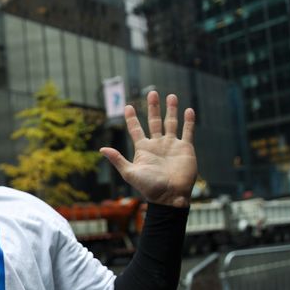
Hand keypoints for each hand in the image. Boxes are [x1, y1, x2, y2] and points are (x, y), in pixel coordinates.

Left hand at [100, 91, 196, 207]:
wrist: (170, 196)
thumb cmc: (149, 187)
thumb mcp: (130, 173)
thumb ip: (117, 160)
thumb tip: (101, 149)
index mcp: (143, 149)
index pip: (136, 129)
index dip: (132, 118)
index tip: (127, 106)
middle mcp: (157, 144)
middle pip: (154, 121)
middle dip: (153, 107)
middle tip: (152, 92)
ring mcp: (172, 145)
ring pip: (171, 123)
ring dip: (171, 110)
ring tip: (170, 96)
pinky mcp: (186, 149)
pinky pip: (187, 132)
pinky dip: (188, 121)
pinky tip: (188, 109)